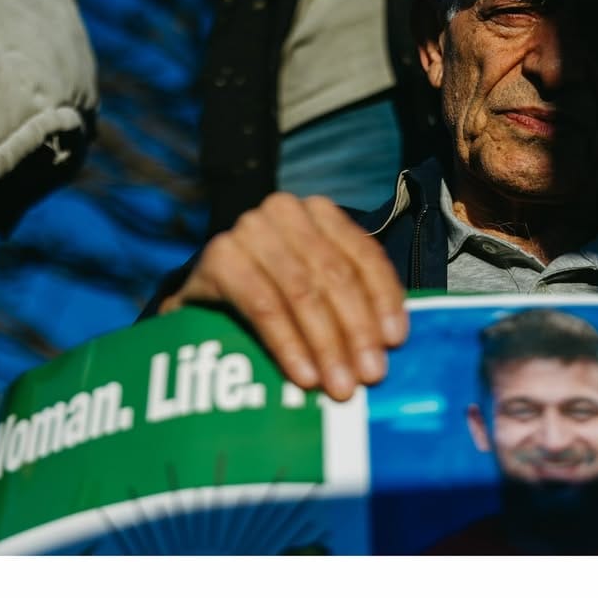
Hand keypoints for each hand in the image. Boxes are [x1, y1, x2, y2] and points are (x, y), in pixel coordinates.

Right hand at [159, 193, 408, 400]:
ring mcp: (248, 230)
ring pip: (300, 291)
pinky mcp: (218, 256)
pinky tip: (303, 375)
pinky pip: (262, 305)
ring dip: (325, 344)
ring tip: (340, 386)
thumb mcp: (318, 287)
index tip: (396, 341)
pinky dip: (287, 344)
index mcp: (319, 212)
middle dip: (356, 329)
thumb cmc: (273, 293)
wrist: (201, 296)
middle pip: (333, 273)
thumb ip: (352, 300)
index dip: (383, 297)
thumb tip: (391, 343)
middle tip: (370, 375)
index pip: (362, 253)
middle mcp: (284, 212)